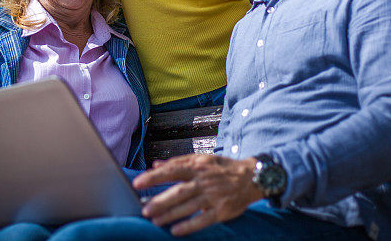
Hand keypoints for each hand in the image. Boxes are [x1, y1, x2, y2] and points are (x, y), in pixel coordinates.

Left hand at [132, 155, 262, 235]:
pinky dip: (189, 226)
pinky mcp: (222, 210)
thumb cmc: (223, 168)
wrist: (252, 177)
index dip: (154, 177)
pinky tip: (175, 230)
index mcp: (198, 166)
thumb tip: (156, 164)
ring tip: (155, 220)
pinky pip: (203, 220)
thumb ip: (178, 162)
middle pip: (178, 191)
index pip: (172, 171)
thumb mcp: (202, 159)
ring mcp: (213, 196)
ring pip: (188, 207)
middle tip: (145, 209)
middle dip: (160, 201)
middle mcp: (204, 181)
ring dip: (170, 214)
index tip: (138, 183)